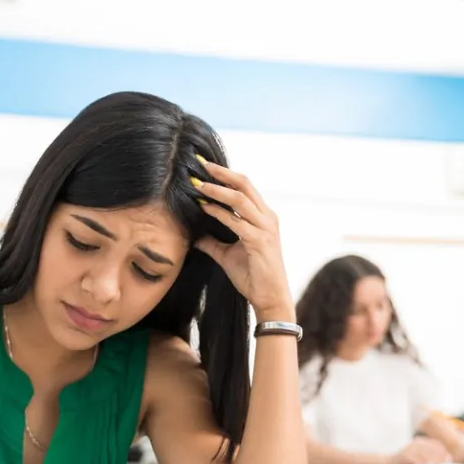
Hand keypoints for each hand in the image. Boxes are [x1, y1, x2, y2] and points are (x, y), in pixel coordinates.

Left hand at [191, 160, 292, 319]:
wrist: (269, 298)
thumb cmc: (253, 276)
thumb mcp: (227, 255)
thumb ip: (213, 243)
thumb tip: (195, 236)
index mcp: (263, 217)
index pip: (244, 188)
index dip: (226, 176)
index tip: (205, 168)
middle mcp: (267, 218)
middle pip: (245, 185)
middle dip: (222, 173)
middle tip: (202, 165)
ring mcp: (265, 228)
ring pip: (241, 199)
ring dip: (217, 190)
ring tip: (198, 184)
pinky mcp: (260, 241)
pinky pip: (236, 221)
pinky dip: (218, 212)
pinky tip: (204, 208)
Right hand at [388, 436, 451, 463]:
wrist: (388, 462)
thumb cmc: (403, 461)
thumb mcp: (417, 455)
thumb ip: (427, 455)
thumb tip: (441, 459)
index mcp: (418, 442)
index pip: (434, 443)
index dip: (443, 450)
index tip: (449, 458)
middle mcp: (414, 444)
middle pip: (431, 448)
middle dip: (440, 455)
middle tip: (447, 462)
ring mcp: (409, 449)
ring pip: (425, 453)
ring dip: (433, 460)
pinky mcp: (405, 456)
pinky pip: (416, 459)